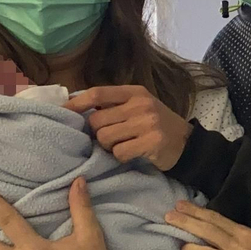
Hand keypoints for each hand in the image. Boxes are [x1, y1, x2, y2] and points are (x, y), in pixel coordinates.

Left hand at [64, 85, 191, 169]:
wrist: (187, 144)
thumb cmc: (156, 125)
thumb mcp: (138, 107)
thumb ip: (114, 106)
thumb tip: (77, 108)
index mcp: (134, 92)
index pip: (97, 94)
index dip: (76, 104)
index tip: (62, 112)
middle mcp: (141, 104)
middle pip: (97, 121)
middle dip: (98, 134)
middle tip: (112, 138)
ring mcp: (148, 123)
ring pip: (105, 138)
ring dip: (109, 147)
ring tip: (124, 145)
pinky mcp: (152, 142)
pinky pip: (119, 152)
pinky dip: (121, 157)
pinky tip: (134, 154)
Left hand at [166, 201, 250, 249]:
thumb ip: (239, 235)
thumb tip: (218, 229)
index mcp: (244, 233)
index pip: (215, 219)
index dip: (195, 211)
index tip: (180, 205)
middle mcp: (236, 246)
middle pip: (205, 231)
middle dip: (184, 222)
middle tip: (168, 216)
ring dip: (188, 248)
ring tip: (181, 246)